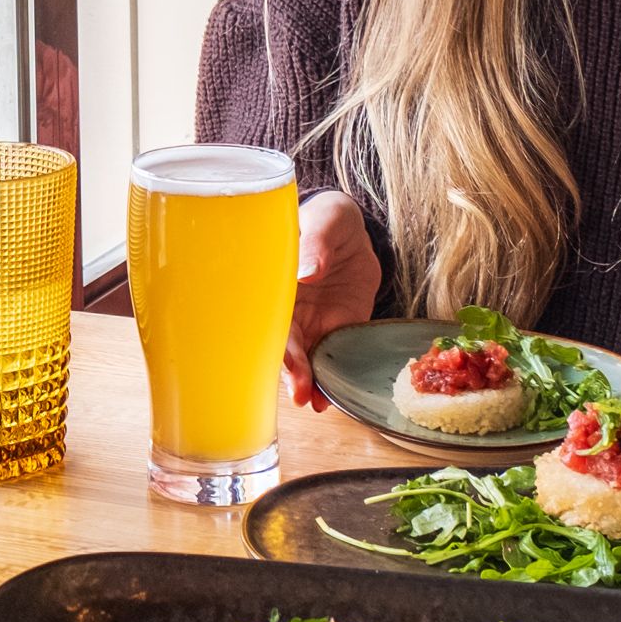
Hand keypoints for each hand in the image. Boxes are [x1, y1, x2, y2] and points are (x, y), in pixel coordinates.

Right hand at [286, 191, 383, 411]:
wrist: (354, 234)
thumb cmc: (329, 219)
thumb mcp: (326, 219)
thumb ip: (316, 241)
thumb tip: (306, 271)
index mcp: (274, 282)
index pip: (266, 315)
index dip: (272, 338)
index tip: (284, 358)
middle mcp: (286, 310)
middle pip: (281, 345)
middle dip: (290, 371)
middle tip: (301, 392)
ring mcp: (309, 324)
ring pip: (302, 359)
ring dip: (307, 383)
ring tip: (317, 402)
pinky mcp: (335, 332)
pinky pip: (329, 358)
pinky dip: (329, 379)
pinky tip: (329, 399)